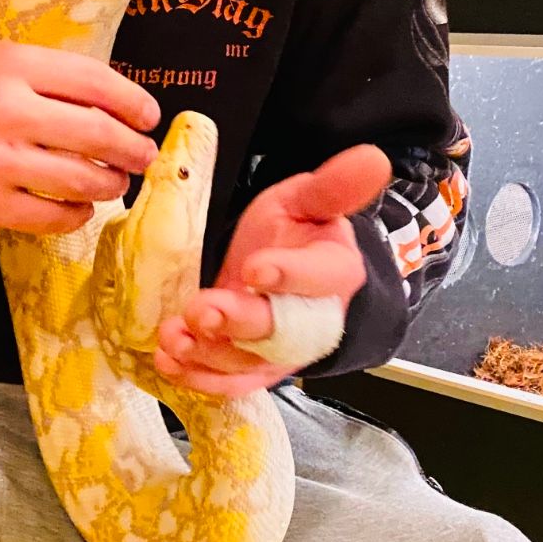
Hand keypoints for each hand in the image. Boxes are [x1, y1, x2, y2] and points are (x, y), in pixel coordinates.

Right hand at [0, 41, 159, 233]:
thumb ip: (46, 79)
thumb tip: (116, 105)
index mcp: (12, 66)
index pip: (95, 81)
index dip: (133, 102)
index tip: (149, 117)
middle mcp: (8, 109)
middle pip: (98, 133)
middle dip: (132, 150)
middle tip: (142, 157)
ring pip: (82, 179)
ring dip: (110, 184)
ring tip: (113, 183)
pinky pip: (54, 216)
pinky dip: (77, 215)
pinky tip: (79, 208)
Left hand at [155, 144, 392, 397]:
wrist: (277, 272)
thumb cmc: (294, 234)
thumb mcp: (306, 201)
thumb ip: (333, 186)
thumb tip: (373, 158)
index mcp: (334, 272)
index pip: (320, 276)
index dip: (289, 275)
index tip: (255, 268)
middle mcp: (312, 320)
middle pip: (281, 329)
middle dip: (240, 322)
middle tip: (203, 310)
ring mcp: (280, 352)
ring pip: (249, 362)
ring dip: (209, 353)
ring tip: (174, 337)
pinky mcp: (252, 371)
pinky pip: (228, 383)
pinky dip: (197, 377)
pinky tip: (169, 362)